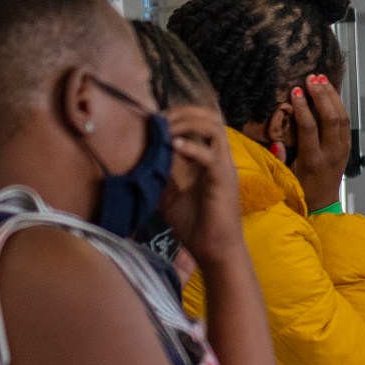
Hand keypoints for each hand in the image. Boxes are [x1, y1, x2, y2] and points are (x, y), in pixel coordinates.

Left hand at [155, 104, 245, 270]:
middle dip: (183, 112)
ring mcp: (223, 168)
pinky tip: (172, 147)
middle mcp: (218, 159)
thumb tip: (141, 156)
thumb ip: (161, 173)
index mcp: (208, 160)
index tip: (154, 120)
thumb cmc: (195, 225)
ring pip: (214, 128)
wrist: (214, 251)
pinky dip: (191, 147)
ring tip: (166, 130)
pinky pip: (210, 155)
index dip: (178, 116)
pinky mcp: (223, 180)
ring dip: (187, 124)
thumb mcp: (168, 194)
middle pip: (211, 117)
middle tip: (159, 119)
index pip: (200, 124)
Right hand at [283, 75, 353, 211]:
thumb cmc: (302, 189)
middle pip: (331, 118)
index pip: (310, 128)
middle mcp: (332, 152)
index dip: (303, 107)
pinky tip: (331, 92)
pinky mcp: (347, 146)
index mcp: (313, 160)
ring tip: (321, 79)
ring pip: (342, 117)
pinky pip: (345, 121)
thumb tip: (276, 140)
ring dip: (332, 96)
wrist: (323, 203)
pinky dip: (339, 104)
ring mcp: (342, 149)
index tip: (295, 91)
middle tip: (311, 78)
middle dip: (322, 95)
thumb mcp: (286, 177)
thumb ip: (279, 158)